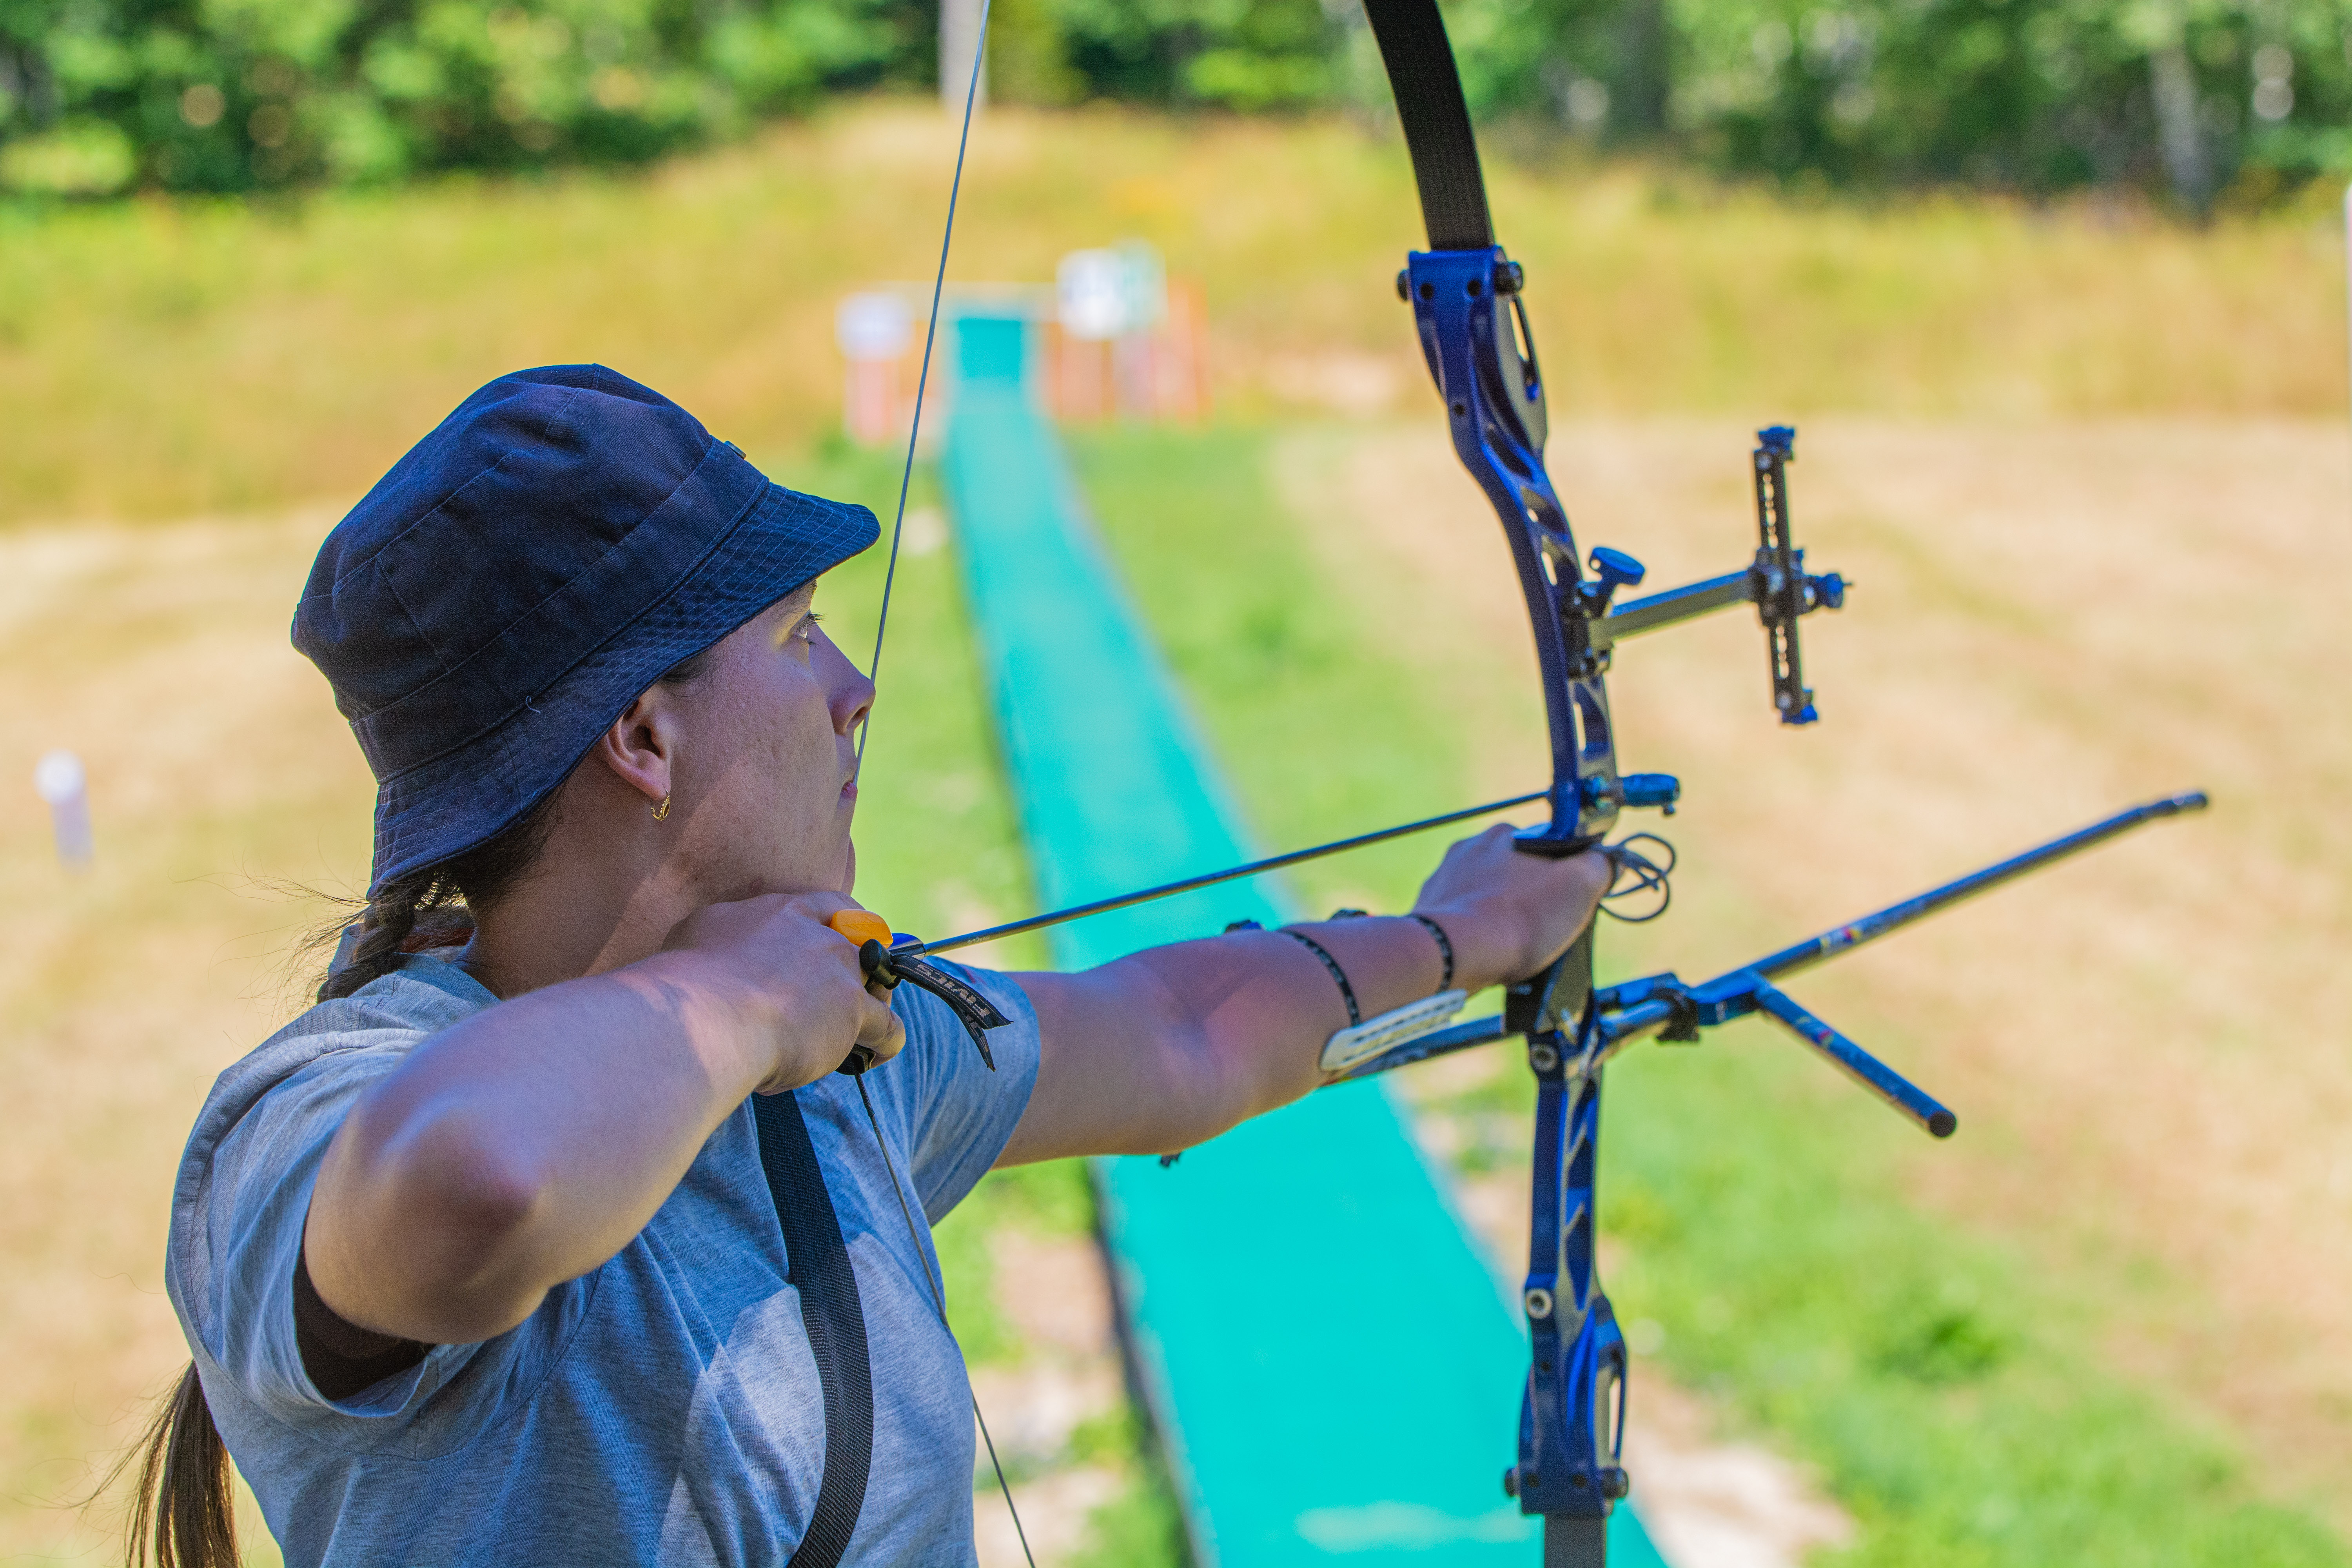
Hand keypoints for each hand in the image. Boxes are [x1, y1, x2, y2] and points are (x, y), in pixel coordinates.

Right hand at [659, 891, 905, 1088]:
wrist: (704, 1017)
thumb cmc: (685, 985)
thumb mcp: (697, 937)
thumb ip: (723, 938)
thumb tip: (720, 953)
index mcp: (780, 913)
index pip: (826, 906)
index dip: (842, 922)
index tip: (846, 934)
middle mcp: (816, 935)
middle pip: (859, 942)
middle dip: (861, 964)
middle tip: (853, 989)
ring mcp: (838, 972)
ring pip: (877, 984)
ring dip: (875, 1003)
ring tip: (865, 1029)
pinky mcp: (852, 1011)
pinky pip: (886, 1026)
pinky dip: (885, 1041)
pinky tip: (878, 1053)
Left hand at [1410, 823, 1612, 991]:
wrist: (1454, 955)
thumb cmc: (1517, 919)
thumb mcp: (1580, 885)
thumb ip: (1598, 866)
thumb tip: (1605, 862)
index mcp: (1505, 835)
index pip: (1547, 848)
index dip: (1564, 875)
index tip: (1568, 901)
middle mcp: (1468, 850)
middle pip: (1514, 874)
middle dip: (1530, 898)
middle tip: (1543, 928)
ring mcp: (1443, 881)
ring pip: (1486, 898)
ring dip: (1503, 918)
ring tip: (1515, 946)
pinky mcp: (1428, 913)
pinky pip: (1462, 922)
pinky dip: (1476, 936)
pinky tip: (1487, 952)